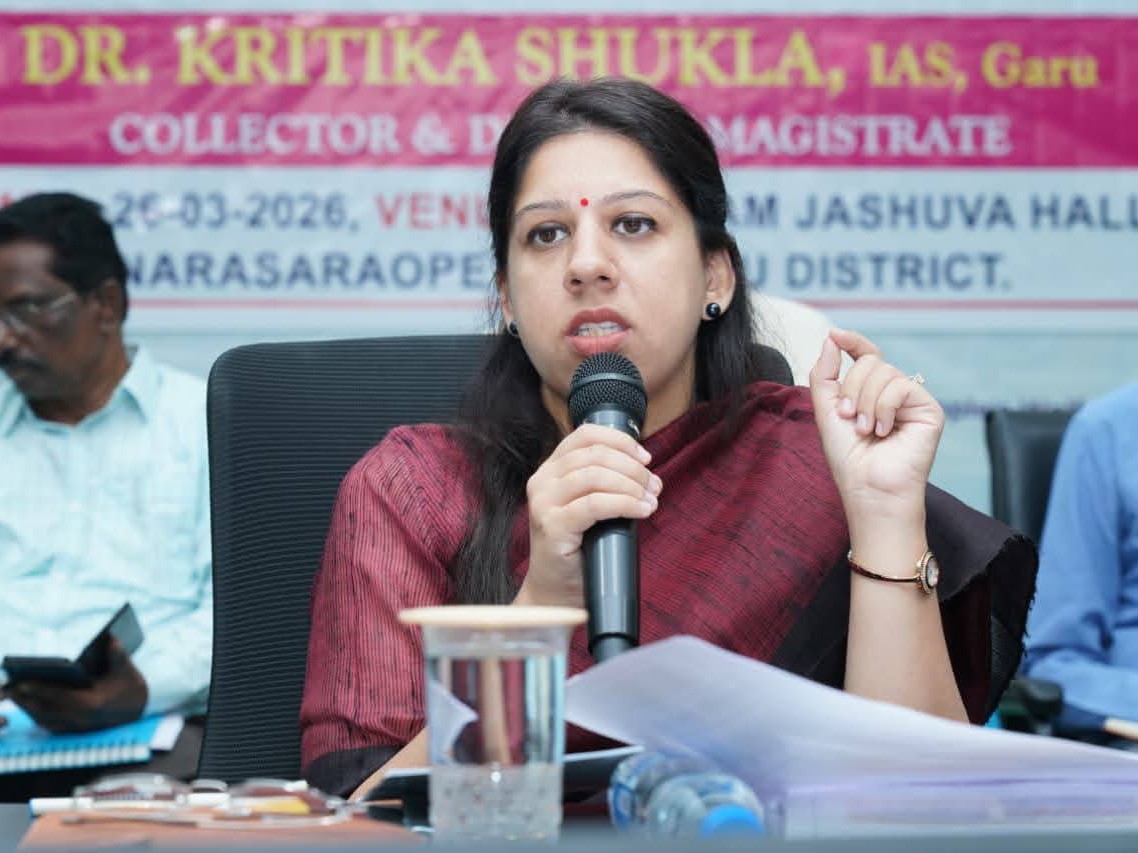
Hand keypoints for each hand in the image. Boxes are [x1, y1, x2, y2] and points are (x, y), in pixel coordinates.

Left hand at [4, 640, 146, 732]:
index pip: (60, 696)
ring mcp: (78, 728)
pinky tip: (28, 706)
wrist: (141, 709)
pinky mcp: (75, 732)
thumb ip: (117, 654)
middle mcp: (82, 719)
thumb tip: (111, 638)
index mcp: (93, 704)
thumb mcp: (126, 668)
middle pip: (47, 711)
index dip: (40, 690)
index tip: (22, 682)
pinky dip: (37, 716)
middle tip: (10, 688)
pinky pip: (50, 726)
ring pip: (45, 720)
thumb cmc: (130, 685)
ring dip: (28, 709)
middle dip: (26, 700)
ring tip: (15, 694)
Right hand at [518, 423, 661, 607]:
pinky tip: (641, 510)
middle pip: (595, 455)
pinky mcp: (552, 526)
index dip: (620, 440)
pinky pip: (594, 504)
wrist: (556, 591)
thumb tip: (650, 476)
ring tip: (650, 500)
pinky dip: (624, 503)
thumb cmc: (579, 549)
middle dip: (633, 468)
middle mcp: (542, 481)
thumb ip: (609, 484)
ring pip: (595, 475)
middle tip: (654, 486)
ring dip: (631, 484)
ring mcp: (544, 503)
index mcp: (551, 470)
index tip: (645, 458)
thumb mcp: (591, 507)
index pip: (585, 435)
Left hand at [809, 328, 943, 531]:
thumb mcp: (826, 410)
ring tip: (865, 429)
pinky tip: (883, 430)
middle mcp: (893, 393)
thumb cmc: (848, 457)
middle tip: (848, 418)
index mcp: (871, 392)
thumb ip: (825, 374)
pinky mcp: (929, 409)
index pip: (867, 355)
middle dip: (851, 387)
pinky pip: (901, 385)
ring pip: (884, 371)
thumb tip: (832, 338)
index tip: (835, 334)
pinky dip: (883, 407)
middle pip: (871, 361)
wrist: (867, 487)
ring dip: (865, 401)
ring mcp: (912, 400)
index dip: (853, 341)